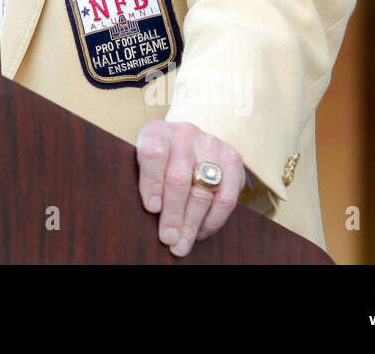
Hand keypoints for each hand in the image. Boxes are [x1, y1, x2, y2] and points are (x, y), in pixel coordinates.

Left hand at [136, 119, 245, 256]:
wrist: (187, 143)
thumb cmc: (158, 161)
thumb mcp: (141, 161)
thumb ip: (143, 180)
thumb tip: (152, 215)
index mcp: (157, 131)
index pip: (153, 154)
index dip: (152, 182)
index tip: (152, 209)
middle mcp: (184, 133)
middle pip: (178, 178)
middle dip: (173, 214)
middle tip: (168, 239)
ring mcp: (210, 144)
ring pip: (203, 191)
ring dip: (192, 223)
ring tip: (182, 243)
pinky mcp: (232, 158)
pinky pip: (226, 197)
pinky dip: (213, 220)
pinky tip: (201, 232)